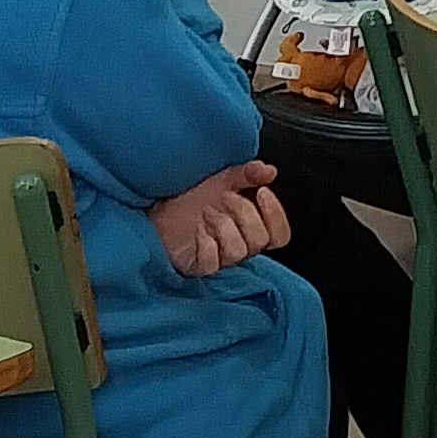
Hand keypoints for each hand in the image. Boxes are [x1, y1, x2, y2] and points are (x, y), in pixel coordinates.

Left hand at [148, 161, 290, 278]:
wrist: (157, 203)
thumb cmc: (192, 194)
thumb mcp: (224, 177)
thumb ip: (249, 173)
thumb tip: (270, 171)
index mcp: (250, 226)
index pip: (279, 235)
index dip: (276, 216)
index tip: (262, 192)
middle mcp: (239, 244)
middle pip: (259, 241)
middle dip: (244, 213)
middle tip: (225, 196)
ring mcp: (219, 257)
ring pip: (238, 252)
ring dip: (224, 226)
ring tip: (207, 210)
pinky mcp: (198, 265)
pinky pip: (212, 263)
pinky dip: (206, 243)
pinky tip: (198, 229)